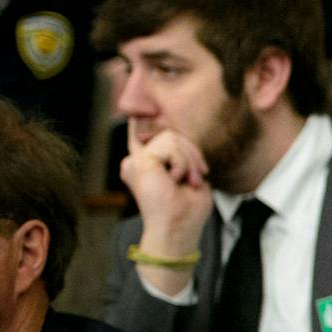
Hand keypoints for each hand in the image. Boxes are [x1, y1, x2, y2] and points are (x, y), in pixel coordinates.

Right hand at [120, 123, 215, 260]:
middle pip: (170, 135)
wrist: (179, 228)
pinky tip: (176, 180)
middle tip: (197, 178)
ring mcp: (135, 162)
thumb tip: (175, 134)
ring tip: (187, 182)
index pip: (139, 134)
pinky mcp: (140, 162)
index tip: (136, 103)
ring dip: (189, 160)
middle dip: (192, 153)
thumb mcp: (189, 176)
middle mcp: (135, 162)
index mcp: (145, 166)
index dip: (138, 118)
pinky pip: (170, 146)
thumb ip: (181, 155)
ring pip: (172, 138)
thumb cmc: (187, 209)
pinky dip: (183, 163)